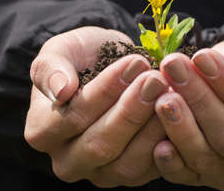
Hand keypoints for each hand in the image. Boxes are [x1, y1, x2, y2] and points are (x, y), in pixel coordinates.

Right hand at [25, 26, 167, 186]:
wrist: (109, 66)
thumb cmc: (84, 57)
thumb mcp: (63, 49)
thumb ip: (51, 67)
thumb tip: (60, 90)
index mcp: (42, 131)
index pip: (70, 119)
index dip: (104, 92)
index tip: (134, 64)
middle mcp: (68, 160)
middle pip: (99, 145)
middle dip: (131, 110)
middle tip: (156, 79)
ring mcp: (100, 173)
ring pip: (126, 163)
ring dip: (151, 127)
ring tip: (170, 92)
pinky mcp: (130, 175)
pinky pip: (150, 168)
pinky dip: (168, 141)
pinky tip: (181, 112)